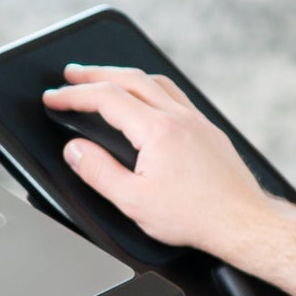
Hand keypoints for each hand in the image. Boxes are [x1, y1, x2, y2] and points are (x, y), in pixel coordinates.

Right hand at [43, 65, 283, 262]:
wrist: (242, 222)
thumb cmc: (196, 216)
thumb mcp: (134, 202)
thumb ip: (98, 172)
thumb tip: (75, 151)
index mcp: (157, 130)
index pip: (106, 98)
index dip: (73, 95)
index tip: (54, 98)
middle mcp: (179, 117)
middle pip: (129, 78)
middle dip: (94, 74)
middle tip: (71, 75)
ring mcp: (197, 121)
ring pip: (156, 82)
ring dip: (125, 75)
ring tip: (106, 79)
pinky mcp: (208, 130)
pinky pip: (176, 95)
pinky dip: (152, 88)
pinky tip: (148, 99)